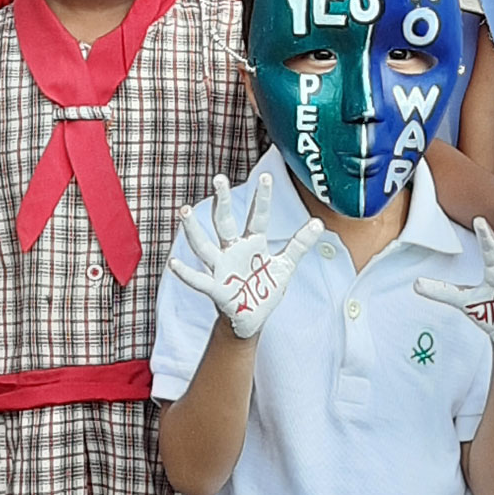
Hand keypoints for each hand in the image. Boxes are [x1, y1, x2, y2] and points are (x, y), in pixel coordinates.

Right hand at [169, 173, 322, 338]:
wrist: (252, 318)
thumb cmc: (264, 288)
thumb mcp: (285, 266)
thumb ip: (299, 245)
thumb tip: (319, 223)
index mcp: (252, 243)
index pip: (259, 216)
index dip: (262, 198)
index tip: (265, 176)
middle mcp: (233, 250)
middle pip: (225, 222)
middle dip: (221, 201)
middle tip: (219, 179)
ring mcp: (221, 267)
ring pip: (204, 245)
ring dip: (194, 229)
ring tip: (184, 211)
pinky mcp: (215, 288)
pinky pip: (199, 279)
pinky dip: (186, 272)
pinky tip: (174, 262)